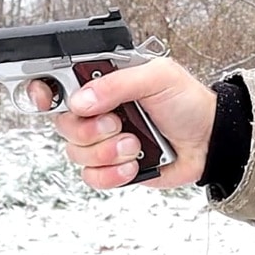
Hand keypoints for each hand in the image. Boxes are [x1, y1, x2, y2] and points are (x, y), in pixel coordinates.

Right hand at [31, 58, 215, 189]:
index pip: (58, 83)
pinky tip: (134, 163)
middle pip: (62, 123)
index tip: (47, 98)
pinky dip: (112, 174)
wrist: (211, 140)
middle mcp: (98, 111)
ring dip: (108, 151)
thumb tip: (81, 100)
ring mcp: (104, 141)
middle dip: (89, 128)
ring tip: (135, 143)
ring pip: (75, 153)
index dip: (42, 90)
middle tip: (117, 122)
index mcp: (104, 82)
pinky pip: (91, 177)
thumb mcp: (158, 77)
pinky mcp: (113, 167)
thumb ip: (119, 83)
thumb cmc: (189, 103)